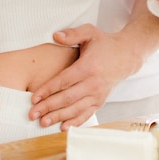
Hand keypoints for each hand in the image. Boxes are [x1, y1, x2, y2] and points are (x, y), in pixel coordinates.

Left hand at [29, 23, 145, 129]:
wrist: (126, 56)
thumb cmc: (104, 44)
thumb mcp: (89, 32)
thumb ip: (72, 34)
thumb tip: (55, 36)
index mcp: (88, 67)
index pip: (64, 81)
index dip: (47, 90)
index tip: (34, 98)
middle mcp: (93, 83)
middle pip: (67, 98)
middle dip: (48, 107)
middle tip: (32, 114)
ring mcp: (98, 95)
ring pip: (75, 109)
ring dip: (58, 117)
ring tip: (43, 122)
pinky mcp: (100, 102)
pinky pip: (86, 114)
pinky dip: (75, 122)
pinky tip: (63, 127)